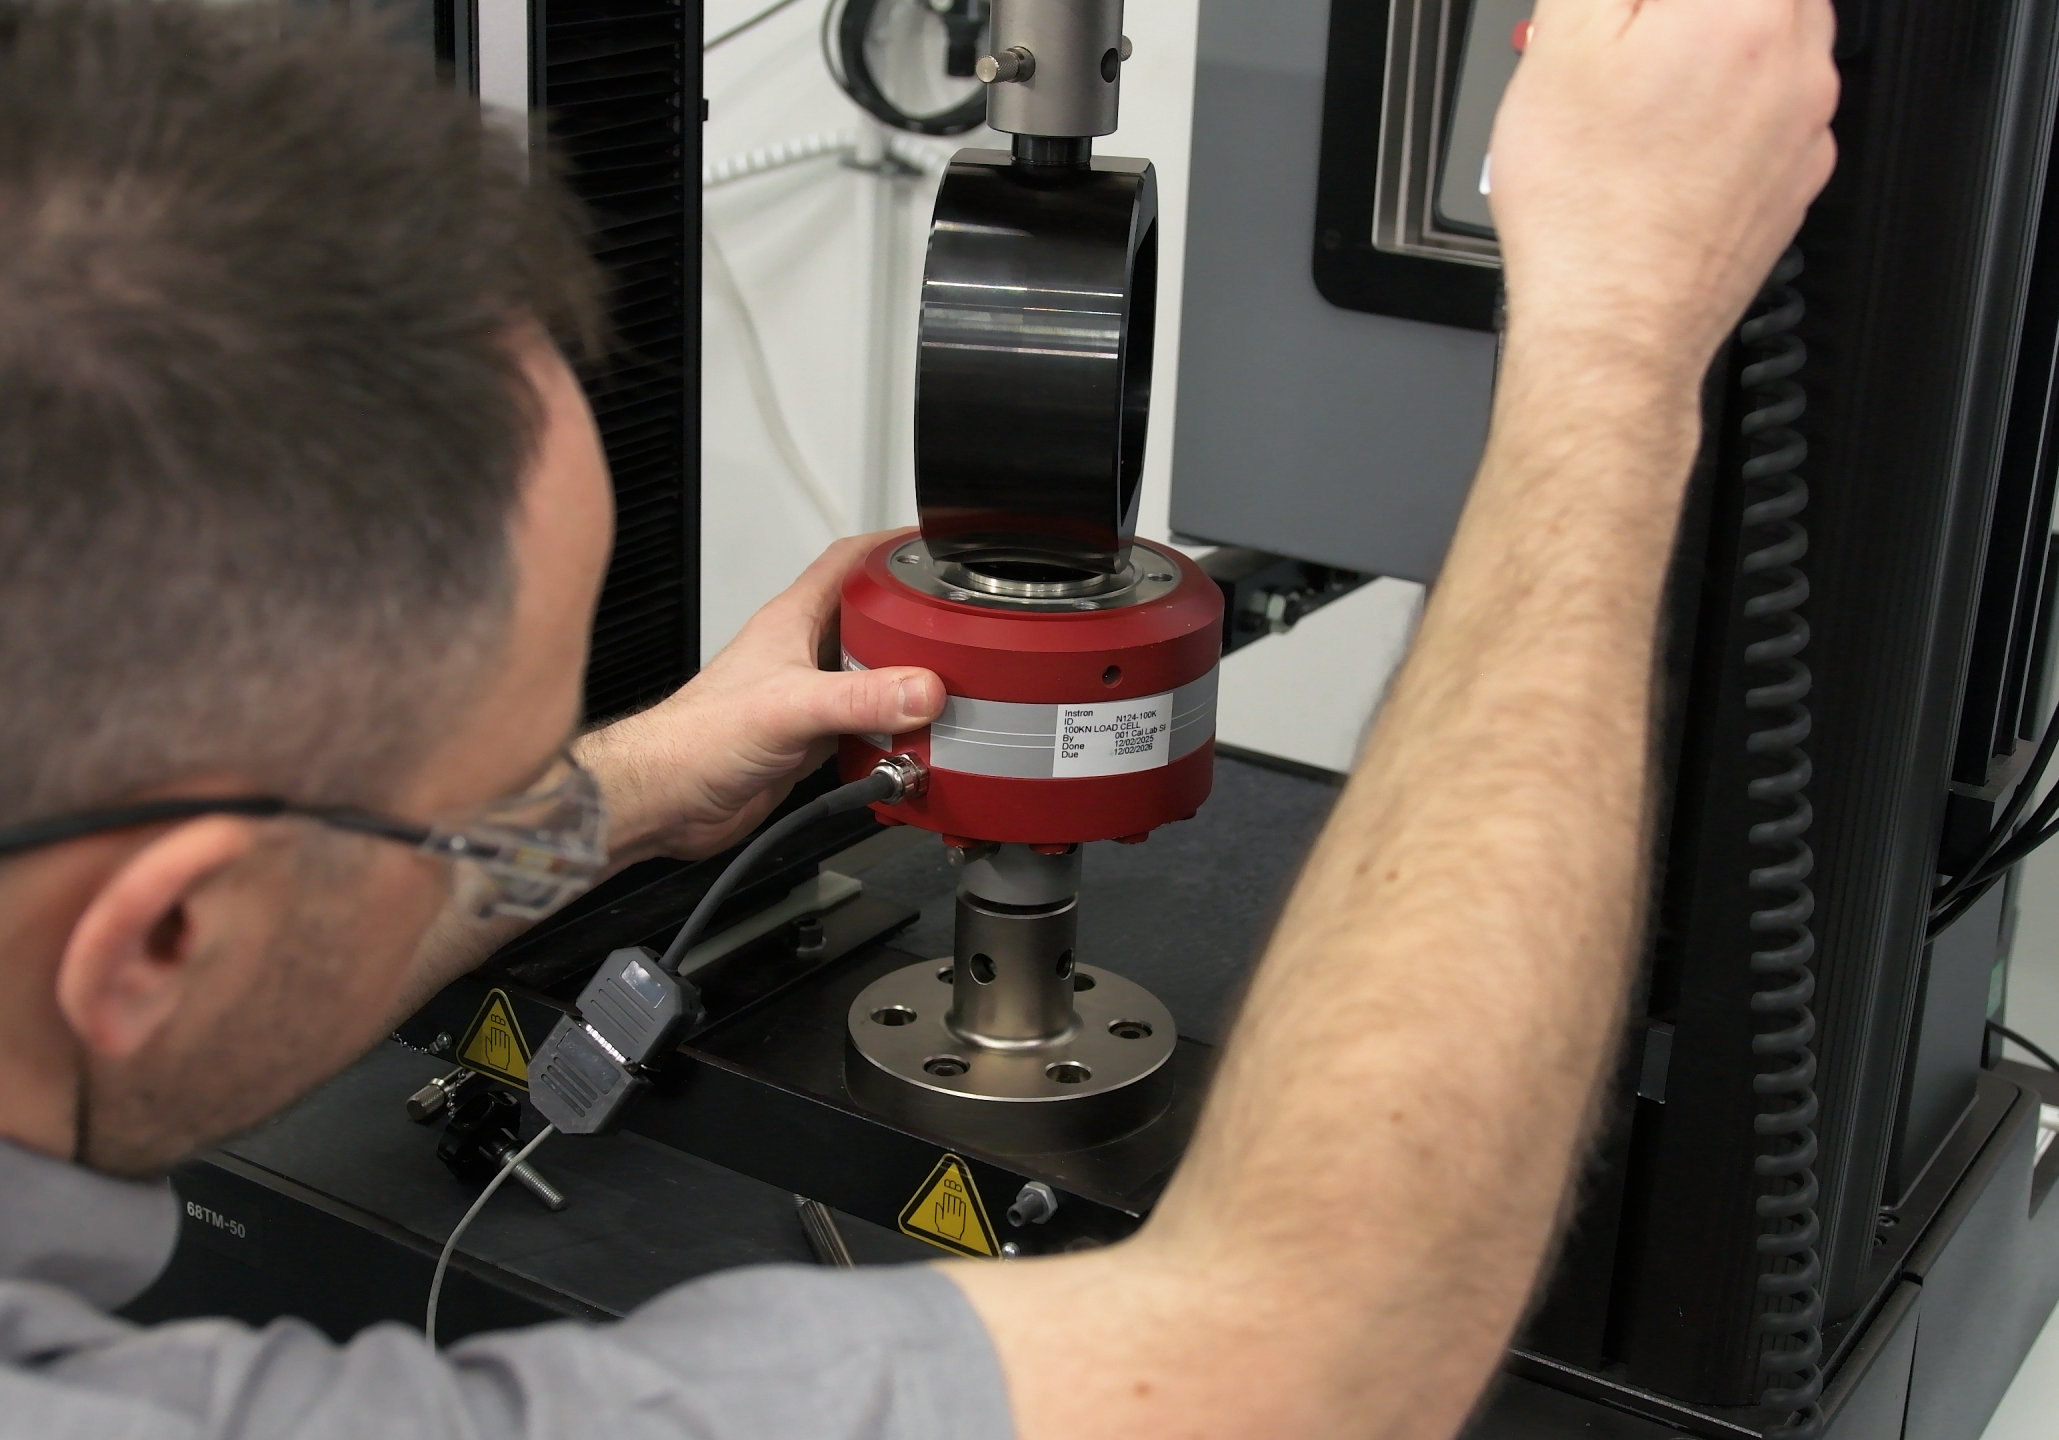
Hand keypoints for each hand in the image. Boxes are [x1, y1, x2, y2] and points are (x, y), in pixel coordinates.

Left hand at [575, 534, 943, 862]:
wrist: (667, 799)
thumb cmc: (695, 740)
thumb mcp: (789, 708)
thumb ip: (859, 698)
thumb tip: (921, 689)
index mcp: (793, 621)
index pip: (848, 560)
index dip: (891, 544)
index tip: (933, 541)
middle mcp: (801, 654)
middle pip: (872, 620)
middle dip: (916, 622)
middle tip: (957, 631)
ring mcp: (808, 696)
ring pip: (873, 675)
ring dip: (907, 685)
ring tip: (946, 690)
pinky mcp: (811, 739)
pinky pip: (865, 726)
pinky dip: (892, 733)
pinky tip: (910, 744)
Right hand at [1488, 0, 1839, 381]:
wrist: (1612, 327)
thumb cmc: (1585, 210)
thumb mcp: (1561, 44)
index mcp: (1745, 7)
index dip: (1646, 5)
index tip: (1624, 17)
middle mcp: (1797, 59)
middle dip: (1686, 13)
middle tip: (1629, 34)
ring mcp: (1806, 124)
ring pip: (1775, 39)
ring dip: (1714, 42)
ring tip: (1640, 86)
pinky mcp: (1795, 178)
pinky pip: (1773, 108)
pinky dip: (1728, 106)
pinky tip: (1665, 140)